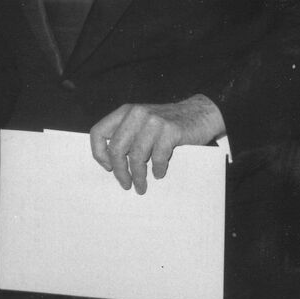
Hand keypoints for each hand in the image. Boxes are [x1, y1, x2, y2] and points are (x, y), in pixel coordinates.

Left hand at [89, 94, 225, 194]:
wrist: (201, 113)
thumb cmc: (168, 123)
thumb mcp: (142, 122)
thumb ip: (126, 134)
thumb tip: (111, 163)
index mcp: (125, 112)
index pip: (98, 132)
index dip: (99, 153)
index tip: (108, 167)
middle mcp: (136, 114)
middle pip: (116, 148)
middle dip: (119, 171)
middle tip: (125, 184)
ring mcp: (153, 121)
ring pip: (136, 156)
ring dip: (138, 176)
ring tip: (141, 187)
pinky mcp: (170, 130)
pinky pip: (157, 157)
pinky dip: (157, 170)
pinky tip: (159, 173)